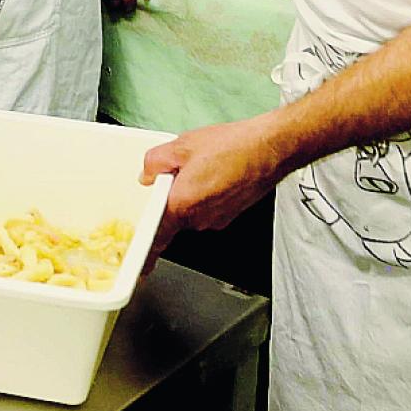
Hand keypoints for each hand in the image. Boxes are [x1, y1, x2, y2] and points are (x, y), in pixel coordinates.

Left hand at [138, 117, 278, 271]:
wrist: (270, 149)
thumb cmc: (232, 148)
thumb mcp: (182, 146)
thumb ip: (155, 162)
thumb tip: (147, 173)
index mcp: (181, 205)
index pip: (157, 238)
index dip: (147, 251)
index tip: (141, 264)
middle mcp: (199, 219)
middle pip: (173, 219)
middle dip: (170, 199)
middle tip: (175, 174)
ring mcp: (217, 219)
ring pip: (192, 213)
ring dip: (189, 196)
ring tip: (199, 167)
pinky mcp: (230, 214)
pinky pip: (208, 209)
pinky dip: (206, 195)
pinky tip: (214, 172)